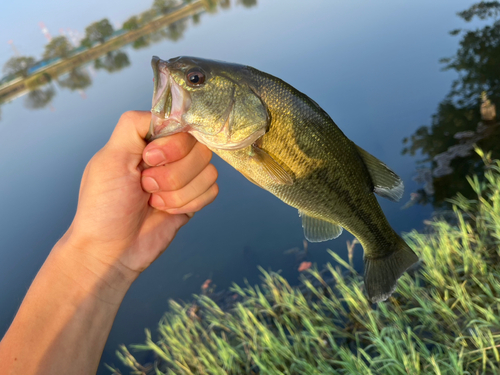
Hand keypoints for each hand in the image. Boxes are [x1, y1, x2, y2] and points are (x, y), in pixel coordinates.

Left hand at [66, 111, 217, 279]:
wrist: (111, 251)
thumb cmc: (103, 206)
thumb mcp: (109, 158)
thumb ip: (133, 126)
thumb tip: (166, 112)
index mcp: (149, 140)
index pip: (182, 124)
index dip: (172, 145)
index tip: (149, 160)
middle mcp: (170, 155)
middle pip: (199, 148)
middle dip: (172, 174)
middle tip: (145, 186)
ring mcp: (184, 177)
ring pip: (209, 170)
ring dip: (178, 192)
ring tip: (153, 202)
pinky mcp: (194, 198)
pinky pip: (212, 190)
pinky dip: (189, 203)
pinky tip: (166, 211)